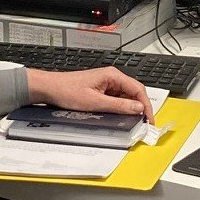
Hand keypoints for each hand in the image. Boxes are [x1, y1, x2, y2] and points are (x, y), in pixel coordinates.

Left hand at [25, 66, 153, 121]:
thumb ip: (118, 106)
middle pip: (134, 93)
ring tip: (133, 123)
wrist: (50, 88)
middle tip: (144, 124)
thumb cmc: (67, 91)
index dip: (146, 105)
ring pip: (126, 98)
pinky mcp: (101, 91)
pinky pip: (116, 100)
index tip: (149, 119)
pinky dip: (120, 109)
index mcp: (113, 76)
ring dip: (130, 110)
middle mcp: (112, 78)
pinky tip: (120, 118)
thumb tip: (138, 108)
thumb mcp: (95, 102)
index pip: (138, 89)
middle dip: (140, 108)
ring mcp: (107, 84)